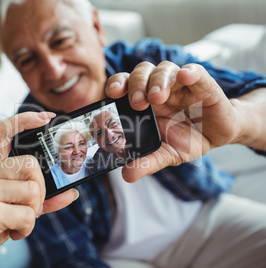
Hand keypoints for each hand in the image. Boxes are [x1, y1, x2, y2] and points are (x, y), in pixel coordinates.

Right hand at [0, 112, 76, 266]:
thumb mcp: (12, 208)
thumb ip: (39, 198)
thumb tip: (71, 193)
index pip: (3, 132)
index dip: (25, 119)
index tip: (45, 117)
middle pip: (31, 165)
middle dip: (38, 191)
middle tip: (26, 209)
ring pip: (32, 190)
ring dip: (31, 214)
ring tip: (14, 223)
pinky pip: (26, 215)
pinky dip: (25, 229)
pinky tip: (10, 233)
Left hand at [106, 61, 240, 181]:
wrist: (218, 135)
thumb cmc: (188, 139)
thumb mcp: (167, 154)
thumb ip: (148, 161)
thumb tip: (127, 175)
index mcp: (144, 101)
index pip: (125, 84)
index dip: (117, 84)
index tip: (112, 94)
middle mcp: (159, 88)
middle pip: (142, 73)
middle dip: (136, 85)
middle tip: (137, 103)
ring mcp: (180, 85)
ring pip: (164, 69)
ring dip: (158, 81)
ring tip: (157, 97)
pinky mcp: (204, 84)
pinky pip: (195, 71)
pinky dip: (190, 72)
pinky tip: (185, 76)